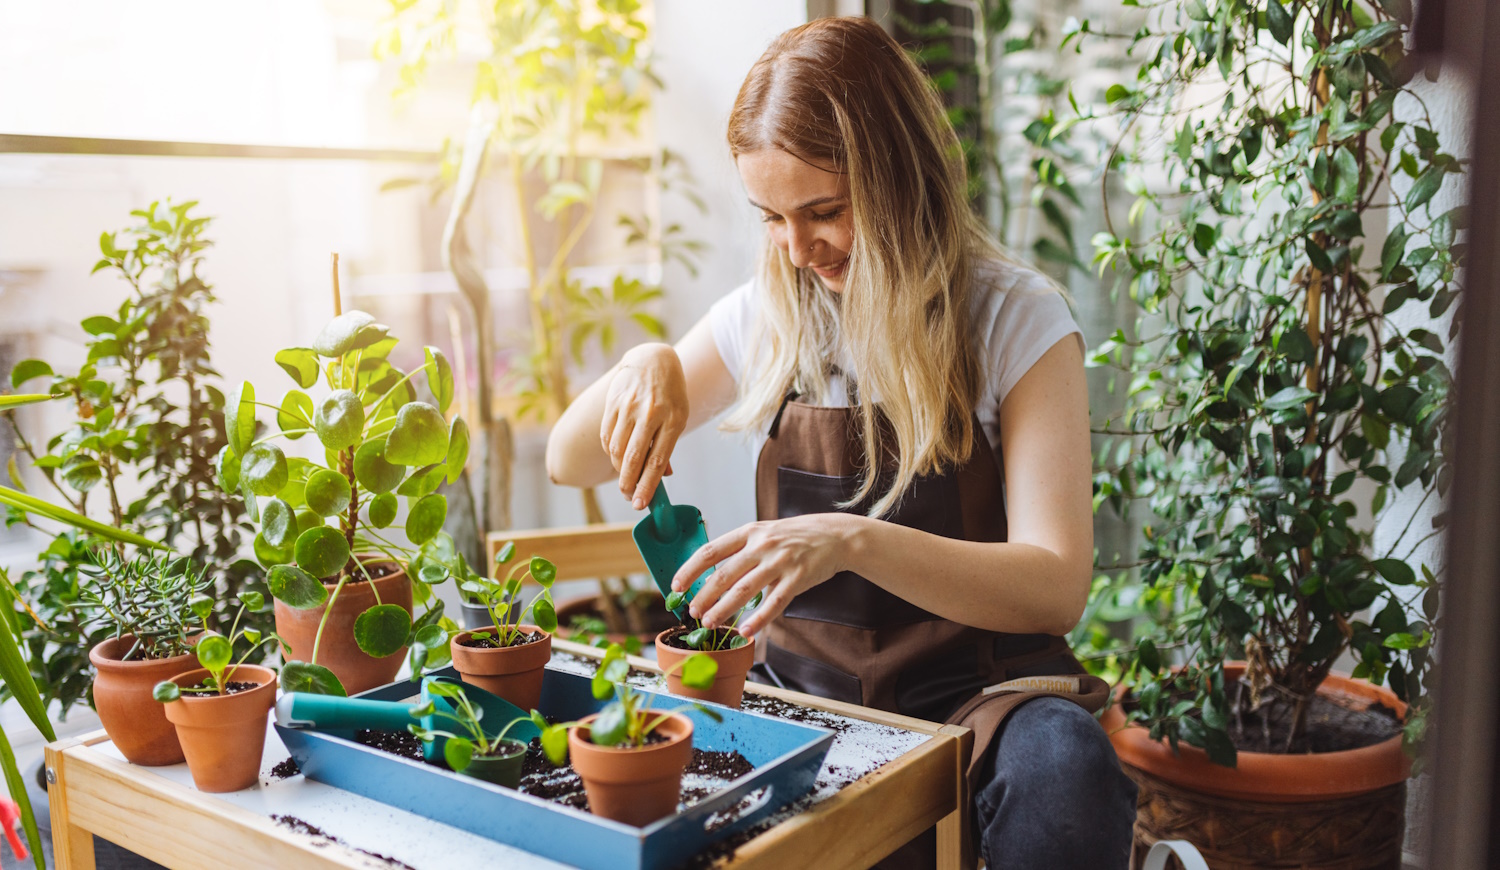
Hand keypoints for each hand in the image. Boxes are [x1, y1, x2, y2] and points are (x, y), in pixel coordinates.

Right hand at [601, 344, 687, 508]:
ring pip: (617, 449)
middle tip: (629, 498)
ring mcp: (629, 407)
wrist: (652, 360)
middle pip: (634, 458)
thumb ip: (668, 446)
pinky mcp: (613, 403)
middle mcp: (650, 413)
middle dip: (629, 484)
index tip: (641, 504)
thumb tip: (663, 476)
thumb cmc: (670, 395)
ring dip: (619, 470)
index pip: (658, 460)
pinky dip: (611, 452)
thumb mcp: (679, 417)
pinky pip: (607, 436)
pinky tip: (617, 458)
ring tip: (625, 479)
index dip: (648, 485)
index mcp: (673, 419)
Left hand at [671, 514, 861, 637]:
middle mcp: (762, 545)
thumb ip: (741, 551)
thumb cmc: (795, 537)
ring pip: (744, 590)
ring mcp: (780, 561)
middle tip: (693, 612)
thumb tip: (711, 576)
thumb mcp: (764, 533)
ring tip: (711, 623)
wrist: (835, 535)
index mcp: (749, 532)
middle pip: (724, 574)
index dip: (690, 569)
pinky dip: (758, 620)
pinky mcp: (798, 578)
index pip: (710, 551)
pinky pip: (774, 603)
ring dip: (724, 609)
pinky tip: (746, 631)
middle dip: (704, 595)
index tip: (676, 586)